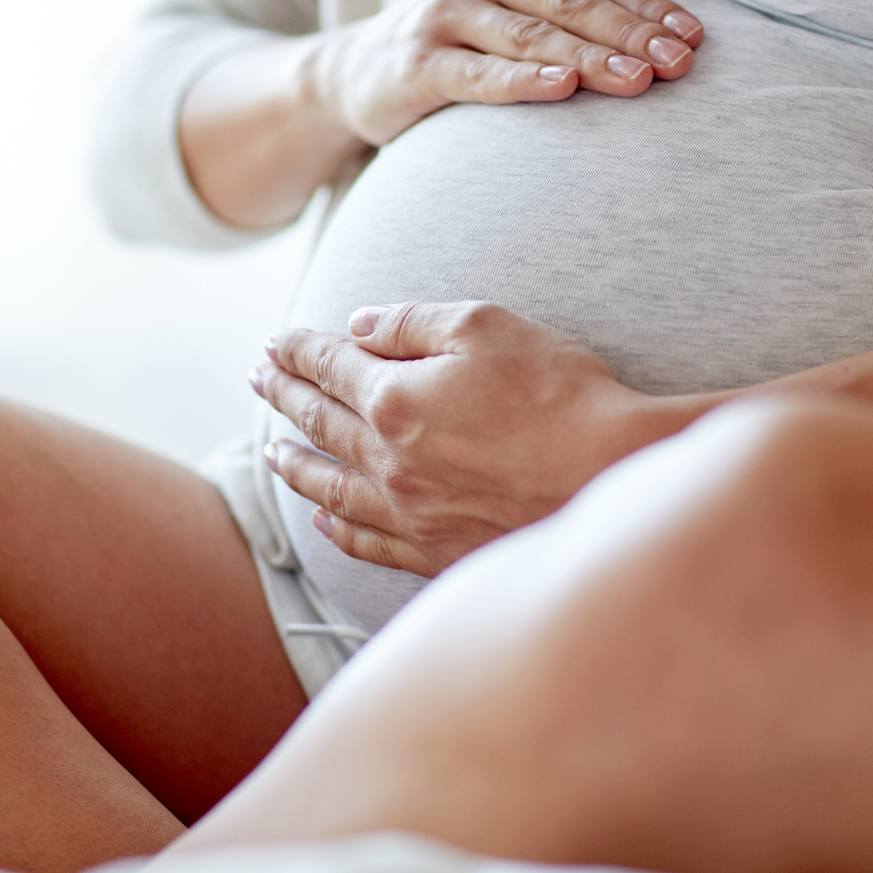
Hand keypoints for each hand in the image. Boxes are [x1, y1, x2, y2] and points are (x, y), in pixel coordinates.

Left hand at [251, 301, 697, 576]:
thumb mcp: (486, 326)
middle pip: (320, 422)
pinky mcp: (437, 550)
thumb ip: (412, 323)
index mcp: (395, 398)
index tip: (275, 342)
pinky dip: (336, 528)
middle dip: (284, 395)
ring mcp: (410, 511)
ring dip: (295, 464)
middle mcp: (389, 460)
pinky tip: (322, 520)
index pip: (329, 366)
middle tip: (258, 380)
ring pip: (330, 487)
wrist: (614, 473)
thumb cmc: (560, 391)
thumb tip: (357, 326)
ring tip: (272, 452)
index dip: (298, 350)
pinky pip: (367, 541)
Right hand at [312, 0, 704, 145]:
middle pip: (571, 4)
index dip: (648, 7)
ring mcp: (444, 12)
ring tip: (640, 80)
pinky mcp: (418, 61)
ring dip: (591, 58)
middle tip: (681, 63)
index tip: (693, 37)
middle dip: (631, 35)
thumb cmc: (460, 34)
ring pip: (532, 36)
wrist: (362, 71)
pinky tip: (563, 86)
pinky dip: (523, 80)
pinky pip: (479, 74)